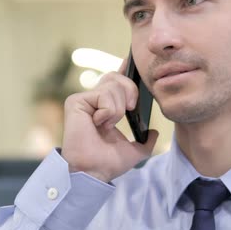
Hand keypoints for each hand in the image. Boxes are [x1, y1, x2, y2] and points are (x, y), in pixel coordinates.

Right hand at [61, 58, 158, 182]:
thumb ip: (145, 142)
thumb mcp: (133, 151)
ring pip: (113, 86)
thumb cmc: (107, 163)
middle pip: (117, 77)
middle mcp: (94, 101)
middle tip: (131, 109)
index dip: (124, 69)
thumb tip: (154, 133)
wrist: (93, 171)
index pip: (116, 82)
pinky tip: (98, 124)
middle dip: (130, 91)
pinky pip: (104, 96)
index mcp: (106, 108)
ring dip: (118, 109)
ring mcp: (84, 100)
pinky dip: (109, 112)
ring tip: (108, 125)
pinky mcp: (76, 101)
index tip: (130, 58)